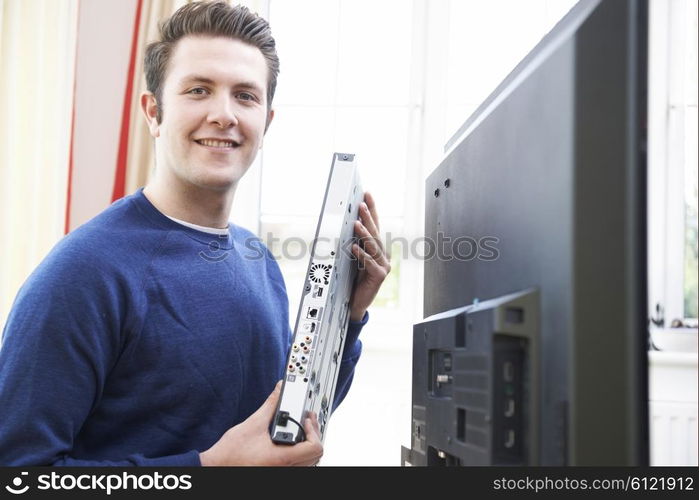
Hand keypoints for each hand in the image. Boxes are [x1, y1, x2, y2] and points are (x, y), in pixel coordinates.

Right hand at [199, 381, 322, 465]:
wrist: (216, 467)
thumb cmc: (230, 453)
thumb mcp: (253, 424)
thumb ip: (270, 405)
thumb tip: (280, 390)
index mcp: (282, 458)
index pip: (314, 448)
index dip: (313, 431)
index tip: (305, 419)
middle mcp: (286, 469)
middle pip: (316, 455)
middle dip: (313, 435)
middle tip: (305, 421)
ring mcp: (283, 473)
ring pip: (309, 462)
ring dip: (307, 445)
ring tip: (298, 430)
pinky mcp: (278, 474)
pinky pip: (298, 466)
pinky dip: (299, 454)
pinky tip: (289, 443)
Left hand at [349, 191, 390, 320]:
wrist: (354, 302)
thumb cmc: (353, 279)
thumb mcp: (353, 257)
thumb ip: (354, 242)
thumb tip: (346, 224)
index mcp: (376, 248)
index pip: (374, 224)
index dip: (372, 209)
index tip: (367, 194)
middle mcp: (382, 254)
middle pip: (375, 232)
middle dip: (368, 217)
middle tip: (361, 204)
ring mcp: (383, 265)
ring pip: (373, 246)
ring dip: (364, 234)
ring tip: (356, 223)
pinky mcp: (379, 276)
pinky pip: (369, 263)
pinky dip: (361, 255)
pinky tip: (354, 248)